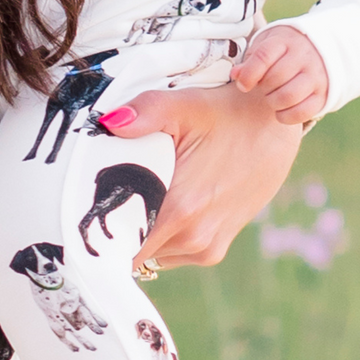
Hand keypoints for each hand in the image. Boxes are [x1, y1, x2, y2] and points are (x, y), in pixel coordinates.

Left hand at [98, 83, 302, 267]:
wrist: (274, 126)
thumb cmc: (227, 112)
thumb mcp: (185, 104)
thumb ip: (144, 113)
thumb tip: (107, 123)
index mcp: (180, 206)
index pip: (119, 243)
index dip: (98, 231)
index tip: (85, 214)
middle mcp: (193, 235)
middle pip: (131, 251)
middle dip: (116, 230)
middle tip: (108, 200)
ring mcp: (206, 246)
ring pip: (150, 255)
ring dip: (140, 233)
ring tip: (142, 197)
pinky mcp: (214, 249)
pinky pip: (171, 253)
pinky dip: (161, 235)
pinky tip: (167, 203)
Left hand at [229, 25, 327, 124]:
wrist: (318, 50)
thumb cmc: (283, 51)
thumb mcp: (266, 47)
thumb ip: (250, 61)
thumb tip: (236, 75)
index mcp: (285, 42)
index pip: (264, 56)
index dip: (249, 74)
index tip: (242, 85)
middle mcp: (304, 57)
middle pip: (276, 77)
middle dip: (262, 88)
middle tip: (262, 88)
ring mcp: (316, 76)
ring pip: (289, 96)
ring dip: (273, 102)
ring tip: (271, 98)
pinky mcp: (323, 95)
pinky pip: (303, 112)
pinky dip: (287, 116)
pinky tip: (280, 111)